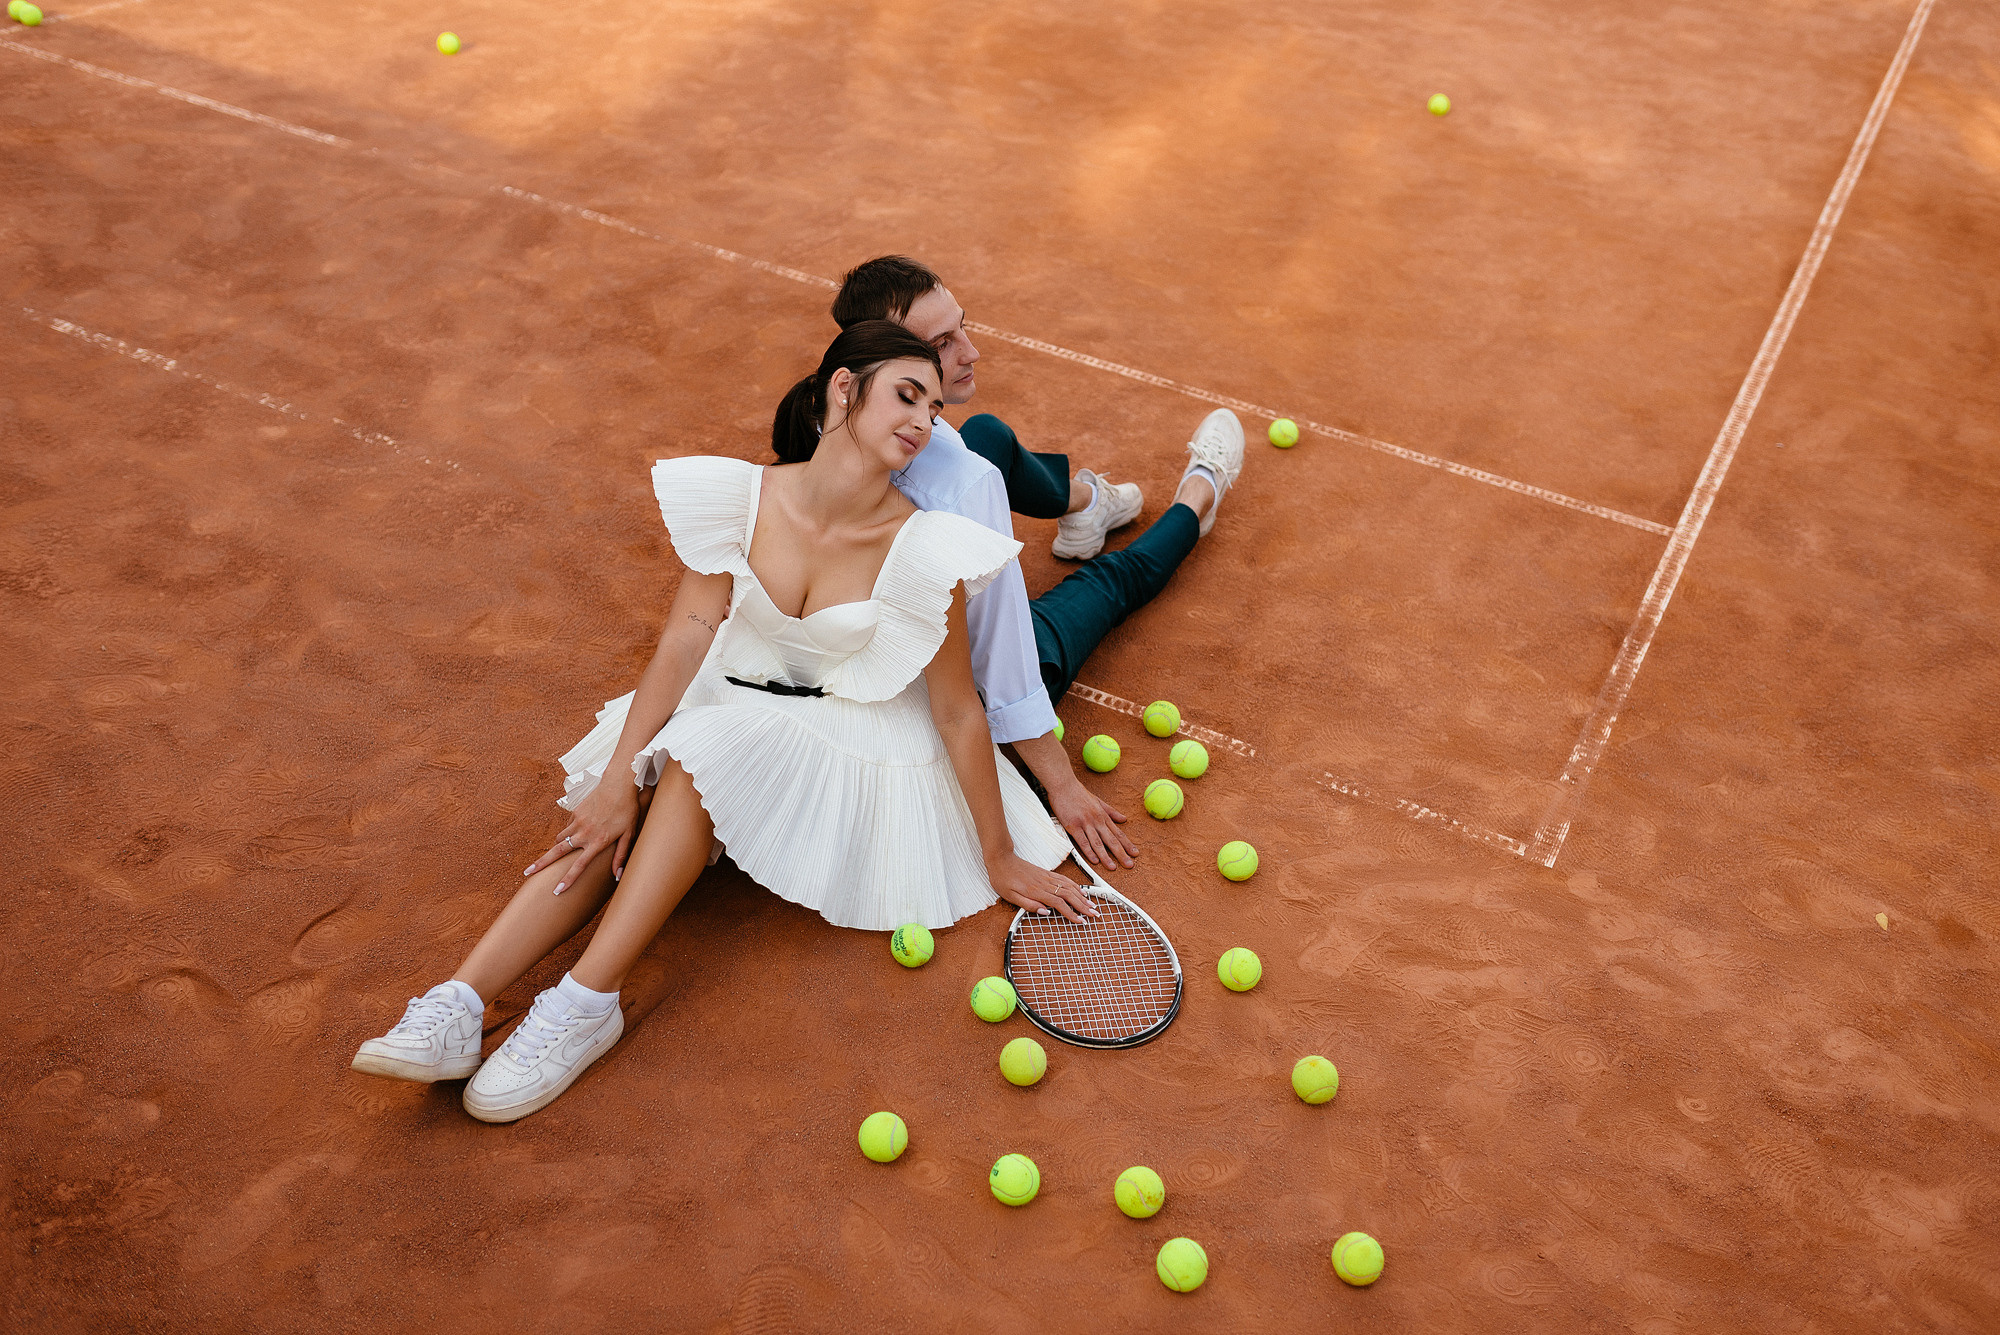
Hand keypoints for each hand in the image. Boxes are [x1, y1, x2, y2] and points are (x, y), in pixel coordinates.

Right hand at [526, 778, 641, 893]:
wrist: (618, 785)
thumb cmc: (627, 811)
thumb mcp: (629, 834)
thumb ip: (621, 856)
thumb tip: (617, 875)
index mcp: (598, 842)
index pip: (579, 866)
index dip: (568, 879)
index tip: (556, 890)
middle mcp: (584, 833)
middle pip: (557, 852)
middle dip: (541, 864)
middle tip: (527, 873)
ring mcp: (577, 822)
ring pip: (559, 839)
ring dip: (554, 849)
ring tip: (550, 858)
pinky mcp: (575, 812)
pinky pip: (567, 827)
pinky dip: (566, 834)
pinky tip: (574, 835)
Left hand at [987, 851, 1100, 923]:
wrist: (1001, 859)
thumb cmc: (1003, 879)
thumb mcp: (1010, 896)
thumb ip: (1029, 904)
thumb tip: (1046, 912)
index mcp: (1036, 891)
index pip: (1059, 904)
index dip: (1072, 913)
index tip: (1081, 921)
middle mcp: (1045, 883)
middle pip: (1069, 895)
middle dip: (1083, 906)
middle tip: (1095, 915)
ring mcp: (1047, 877)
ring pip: (1069, 887)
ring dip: (1082, 896)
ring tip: (1092, 905)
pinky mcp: (1046, 873)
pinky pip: (1064, 879)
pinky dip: (1075, 886)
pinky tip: (1080, 891)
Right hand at [1046, 778, 1136, 868]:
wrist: (1063, 785)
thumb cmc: (1078, 792)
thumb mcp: (1098, 800)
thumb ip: (1111, 811)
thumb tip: (1124, 818)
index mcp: (1103, 815)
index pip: (1118, 833)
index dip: (1127, 844)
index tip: (1135, 853)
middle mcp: (1096, 820)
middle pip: (1111, 840)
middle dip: (1121, 853)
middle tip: (1129, 864)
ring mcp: (1085, 823)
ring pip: (1098, 843)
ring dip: (1106, 857)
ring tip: (1113, 867)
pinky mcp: (1073, 826)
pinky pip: (1082, 841)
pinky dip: (1088, 852)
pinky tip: (1094, 860)